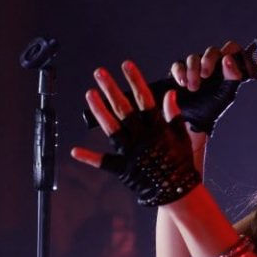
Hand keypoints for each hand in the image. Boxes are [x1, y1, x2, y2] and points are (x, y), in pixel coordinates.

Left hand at [70, 62, 200, 206]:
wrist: (178, 192)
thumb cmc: (181, 162)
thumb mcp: (182, 136)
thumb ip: (174, 115)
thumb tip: (169, 93)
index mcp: (158, 128)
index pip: (145, 99)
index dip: (135, 80)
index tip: (126, 64)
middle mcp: (143, 138)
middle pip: (124, 109)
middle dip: (111, 89)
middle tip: (99, 73)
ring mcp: (131, 153)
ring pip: (112, 129)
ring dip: (99, 111)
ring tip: (89, 94)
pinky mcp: (123, 170)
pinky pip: (104, 163)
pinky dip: (89, 157)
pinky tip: (74, 150)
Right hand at [168, 40, 245, 137]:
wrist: (193, 122)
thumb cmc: (212, 109)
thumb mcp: (227, 94)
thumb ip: (233, 76)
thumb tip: (227, 59)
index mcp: (226, 68)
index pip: (231, 49)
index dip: (230, 50)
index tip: (225, 60)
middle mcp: (211, 65)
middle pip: (211, 51)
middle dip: (208, 60)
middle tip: (205, 75)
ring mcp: (195, 67)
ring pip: (194, 57)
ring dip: (193, 70)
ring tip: (193, 88)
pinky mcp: (180, 72)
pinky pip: (178, 65)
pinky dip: (180, 72)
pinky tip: (182, 83)